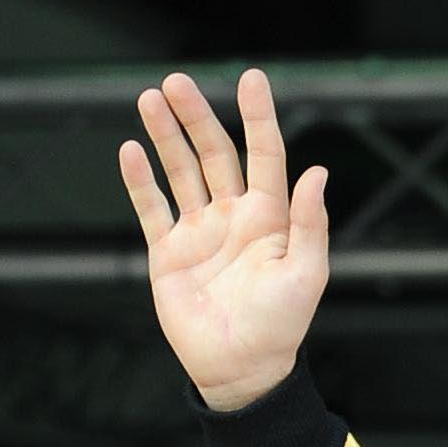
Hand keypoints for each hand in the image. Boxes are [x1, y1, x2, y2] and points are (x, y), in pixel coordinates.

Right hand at [121, 68, 326, 411]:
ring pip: (180, 171)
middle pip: (214, 153)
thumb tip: (316, 171)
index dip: (259, 117)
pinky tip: (130, 150)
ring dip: (165, 136)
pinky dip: (140, 180)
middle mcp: (234, 216)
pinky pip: (151, 208)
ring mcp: (199, 231)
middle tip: (176, 82)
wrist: (240, 367)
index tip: (251, 78)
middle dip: (197, 116)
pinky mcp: (168, 252)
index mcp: (272, 217)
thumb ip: (310, 221)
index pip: (265, 154)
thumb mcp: (306, 273)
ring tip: (150, 99)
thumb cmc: (281, 325)